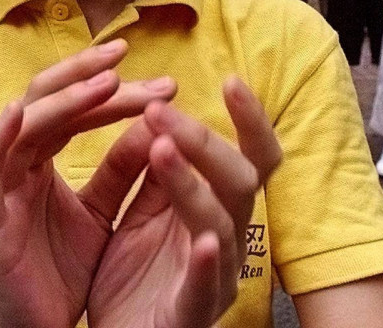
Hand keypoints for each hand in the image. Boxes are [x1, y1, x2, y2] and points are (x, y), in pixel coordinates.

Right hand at [0, 41, 176, 327]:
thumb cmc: (61, 272)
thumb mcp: (102, 214)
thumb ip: (121, 172)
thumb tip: (154, 124)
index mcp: (41, 160)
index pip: (74, 108)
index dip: (109, 86)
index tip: (157, 77)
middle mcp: (15, 163)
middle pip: (46, 101)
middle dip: (86, 75)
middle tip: (127, 53)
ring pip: (22, 124)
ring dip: (62, 98)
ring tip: (105, 79)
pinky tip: (18, 113)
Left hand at [87, 78, 281, 327]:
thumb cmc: (133, 283)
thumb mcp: (137, 216)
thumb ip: (150, 171)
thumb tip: (156, 108)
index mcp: (210, 212)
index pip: (245, 159)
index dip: (249, 122)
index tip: (230, 79)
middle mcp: (223, 241)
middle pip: (238, 181)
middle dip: (201, 140)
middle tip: (158, 109)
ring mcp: (212, 279)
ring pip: (221, 224)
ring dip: (194, 185)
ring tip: (162, 149)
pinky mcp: (189, 315)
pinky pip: (206, 286)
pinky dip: (210, 262)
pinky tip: (206, 240)